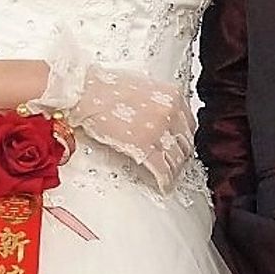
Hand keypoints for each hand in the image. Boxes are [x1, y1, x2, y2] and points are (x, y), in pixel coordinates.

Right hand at [30, 36, 194, 191]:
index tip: (178, 147)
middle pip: (186, 143)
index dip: (183, 140)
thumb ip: (157, 104)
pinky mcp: (145, 146)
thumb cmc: (105, 88)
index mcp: (173, 96)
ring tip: (167, 176)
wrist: (85, 91)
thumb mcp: (142, 89)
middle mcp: (171, 112)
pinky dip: (165, 181)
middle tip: (173, 164)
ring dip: (173, 170)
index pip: (189, 125)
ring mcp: (160, 130)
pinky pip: (163, 170)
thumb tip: (159, 120)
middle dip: (179, 156)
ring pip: (177, 159)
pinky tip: (163, 185)